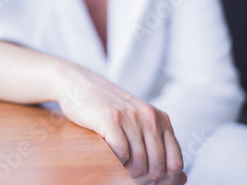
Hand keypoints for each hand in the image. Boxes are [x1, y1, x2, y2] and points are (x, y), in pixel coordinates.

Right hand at [54, 64, 185, 184]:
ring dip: (126, 173)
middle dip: (142, 180)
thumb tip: (182, 178)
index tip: (150, 183)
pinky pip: (121, 154)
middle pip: (157, 167)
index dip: (165, 181)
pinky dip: (115, 161)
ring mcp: (131, 117)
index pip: (175, 162)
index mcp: (161, 119)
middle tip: (127, 177)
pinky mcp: (110, 119)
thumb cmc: (105, 109)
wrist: (77, 84)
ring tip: (116, 167)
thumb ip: (157, 144)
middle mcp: (150, 117)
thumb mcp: (136, 122)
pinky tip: (107, 154)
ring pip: (139, 164)